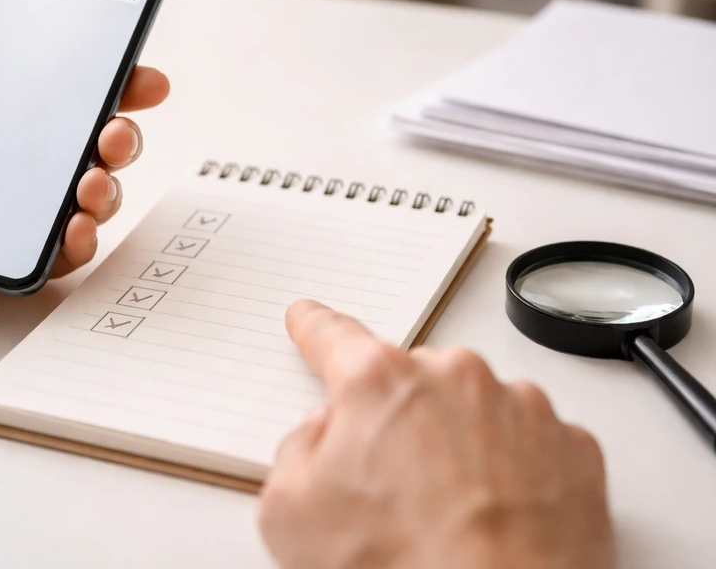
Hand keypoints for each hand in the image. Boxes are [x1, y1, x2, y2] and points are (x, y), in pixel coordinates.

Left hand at [0, 0, 168, 329]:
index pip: (54, 88)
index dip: (105, 81)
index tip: (140, 73)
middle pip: (80, 143)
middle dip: (119, 134)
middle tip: (115, 131)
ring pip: (76, 198)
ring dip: (106, 188)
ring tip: (92, 183)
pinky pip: (48, 253)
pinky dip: (76, 245)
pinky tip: (74, 228)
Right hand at [259, 300, 615, 568]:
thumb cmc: (404, 568)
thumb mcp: (290, 514)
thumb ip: (297, 449)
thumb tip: (321, 436)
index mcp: (380, 381)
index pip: (333, 336)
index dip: (315, 327)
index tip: (310, 319)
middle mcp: (454, 377)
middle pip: (410, 381)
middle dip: (398, 421)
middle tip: (391, 487)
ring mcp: (521, 408)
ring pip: (474, 409)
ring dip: (460, 445)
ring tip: (450, 516)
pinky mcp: (573, 447)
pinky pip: (530, 444)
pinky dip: (514, 471)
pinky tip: (496, 518)